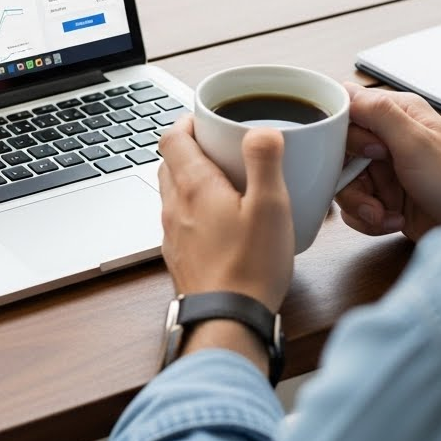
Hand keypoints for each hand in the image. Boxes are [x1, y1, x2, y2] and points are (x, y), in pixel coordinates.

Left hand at [156, 116, 293, 312]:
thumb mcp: (270, 206)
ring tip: (225, 183)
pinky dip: (195, 210)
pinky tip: (223, 223)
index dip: (188, 122)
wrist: (227, 320)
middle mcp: (175, 207)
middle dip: (192, 148)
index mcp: (194, 186)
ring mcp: (173, 234)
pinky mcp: (180, 257)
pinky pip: (181, 221)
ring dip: (192, 180)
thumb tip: (261, 130)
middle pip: (170, 163)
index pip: (173, 137)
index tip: (209, 120)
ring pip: (173, 192)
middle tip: (222, 147)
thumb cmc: (249, 268)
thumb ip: (265, 162)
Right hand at [336, 83, 440, 240]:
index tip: (367, 153)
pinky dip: (370, 219)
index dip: (345, 135)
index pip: (347, 110)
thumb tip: (342, 90)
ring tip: (385, 214)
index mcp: (397, 113)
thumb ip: (377, 112)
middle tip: (375, 191)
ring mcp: (385, 170)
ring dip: (361, 204)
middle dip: (351, 180)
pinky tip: (394, 221)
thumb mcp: (414, 142)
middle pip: (339, 153)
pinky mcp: (385, 198)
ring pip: (345, 183)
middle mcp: (388, 138)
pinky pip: (356, 207)